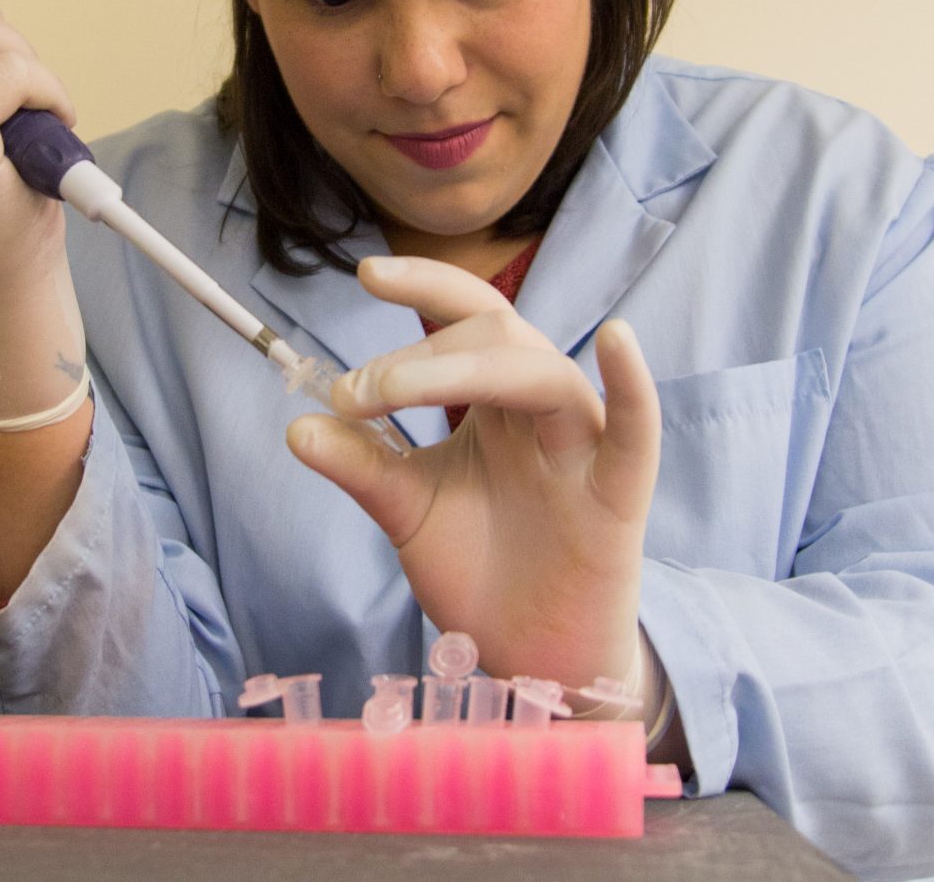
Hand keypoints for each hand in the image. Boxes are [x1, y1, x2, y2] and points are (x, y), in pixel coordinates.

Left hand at [287, 256, 661, 692]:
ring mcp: (583, 449)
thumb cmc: (482, 571)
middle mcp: (541, 411)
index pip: (468, 318)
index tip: (366, 273)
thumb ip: (362, 465)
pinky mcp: (620, 497)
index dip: (426, 285)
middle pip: (497, 337)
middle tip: (353, 392)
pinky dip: (633, 386)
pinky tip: (619, 341)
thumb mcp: (407, 510)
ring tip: (391, 387)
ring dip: (463, 367)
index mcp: (496, 403)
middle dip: (417, 353)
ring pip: (542, 374)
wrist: (529, 660)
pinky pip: (636, 431)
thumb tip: (297, 424)